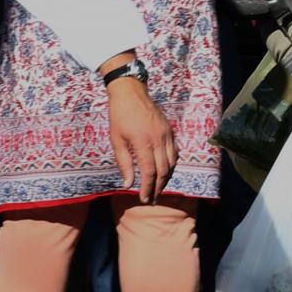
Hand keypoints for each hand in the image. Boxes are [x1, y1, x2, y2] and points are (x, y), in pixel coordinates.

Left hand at [107, 78, 176, 204]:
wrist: (131, 92)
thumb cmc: (119, 116)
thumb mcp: (116, 140)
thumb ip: (124, 163)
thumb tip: (128, 184)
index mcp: (143, 142)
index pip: (149, 172)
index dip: (148, 188)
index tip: (144, 199)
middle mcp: (158, 139)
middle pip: (163, 170)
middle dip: (159, 187)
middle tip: (152, 198)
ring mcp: (166, 134)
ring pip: (172, 162)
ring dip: (167, 178)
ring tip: (159, 188)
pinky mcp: (170, 130)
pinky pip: (175, 152)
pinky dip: (171, 164)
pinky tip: (165, 171)